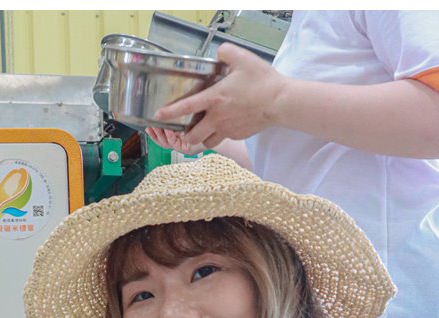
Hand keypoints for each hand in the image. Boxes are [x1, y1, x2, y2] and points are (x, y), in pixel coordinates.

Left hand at [149, 44, 285, 152]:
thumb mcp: (242, 58)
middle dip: (184, 136)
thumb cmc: (262, 81)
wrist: (281, 103)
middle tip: (181, 131)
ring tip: (200, 132)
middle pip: (193, 135)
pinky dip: (219, 135)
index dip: (170, 112)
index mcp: (215, 99)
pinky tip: (223, 126)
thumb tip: (218, 54)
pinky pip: (224, 138)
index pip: (186, 107)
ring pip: (208, 142)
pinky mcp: (239, 135)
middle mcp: (218, 118)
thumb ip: (224, 53)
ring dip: (201, 139)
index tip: (157, 116)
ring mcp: (229, 129)